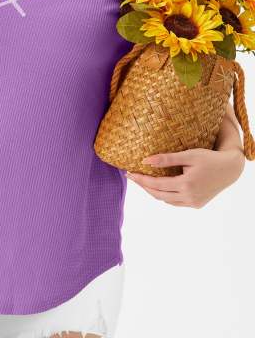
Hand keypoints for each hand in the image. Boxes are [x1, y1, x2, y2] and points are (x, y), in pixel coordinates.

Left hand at [125, 147, 244, 207]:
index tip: (129, 173)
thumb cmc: (209, 158)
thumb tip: (146, 161)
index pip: (156, 184)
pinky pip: (176, 202)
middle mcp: (189, 197)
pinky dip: (166, 196)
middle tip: (133, 177)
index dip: (141, 180)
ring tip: (144, 181)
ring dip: (154, 192)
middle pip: (158, 194)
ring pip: (167, 200)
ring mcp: (193, 203)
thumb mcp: (188, 155)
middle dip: (144, 186)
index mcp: (186, 184)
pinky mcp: (197, 205)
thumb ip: (167, 159)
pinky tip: (161, 187)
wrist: (230, 169)